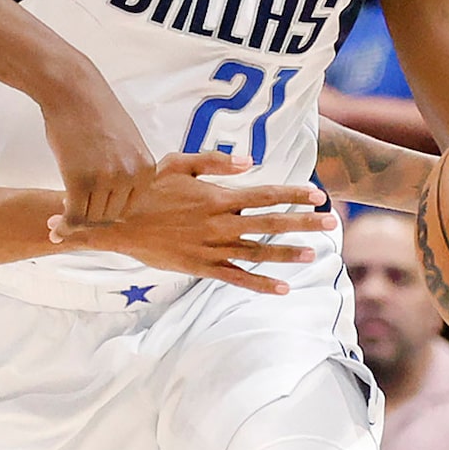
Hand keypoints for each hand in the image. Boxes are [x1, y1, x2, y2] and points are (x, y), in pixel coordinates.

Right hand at [42, 82, 156, 226]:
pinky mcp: (80, 181)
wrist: (73, 92)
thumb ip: (125, 172)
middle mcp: (130, 176)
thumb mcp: (125, 144)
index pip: (128, 208)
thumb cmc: (94, 112)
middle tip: (69, 211)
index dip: (106, 212)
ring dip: (75, 220)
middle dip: (89, 217)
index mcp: (145, 168)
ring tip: (59, 212)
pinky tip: (55, 226)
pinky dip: (64, 225)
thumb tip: (112, 201)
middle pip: (110, 216)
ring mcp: (106, 180)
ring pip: (92, 218)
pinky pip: (75, 215)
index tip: (90, 209)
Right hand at [52, 151, 333, 292]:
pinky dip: (259, 284)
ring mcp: (211, 248)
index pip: (265, 194)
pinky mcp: (200, 267)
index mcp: (217, 196)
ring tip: (314, 254)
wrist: (116, 222)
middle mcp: (219, 224)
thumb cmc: (146, 187)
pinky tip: (282, 288)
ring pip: (257, 252)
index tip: (317, 194)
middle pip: (270, 223)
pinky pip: (235, 277)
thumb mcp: (178, 162)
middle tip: (333, 223)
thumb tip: (251, 161)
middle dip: (304, 223)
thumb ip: (215, 162)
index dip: (293, 193)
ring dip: (287, 253)